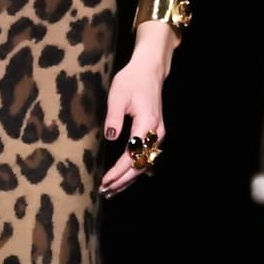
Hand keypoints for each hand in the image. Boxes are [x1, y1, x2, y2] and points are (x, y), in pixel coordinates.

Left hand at [99, 48, 166, 198]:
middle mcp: (156, 132)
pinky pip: (146, 157)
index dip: (119, 171)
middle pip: (141, 164)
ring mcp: (158, 134)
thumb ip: (114, 117)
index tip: (105, 180)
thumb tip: (110, 136)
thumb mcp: (118, 94)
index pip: (133, 155)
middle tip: (105, 191)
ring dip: (128, 179)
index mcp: (147, 123)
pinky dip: (134, 170)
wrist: (149, 71)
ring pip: (145, 163)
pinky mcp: (155, 134)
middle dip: (123, 180)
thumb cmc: (132, 80)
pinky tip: (123, 179)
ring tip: (111, 191)